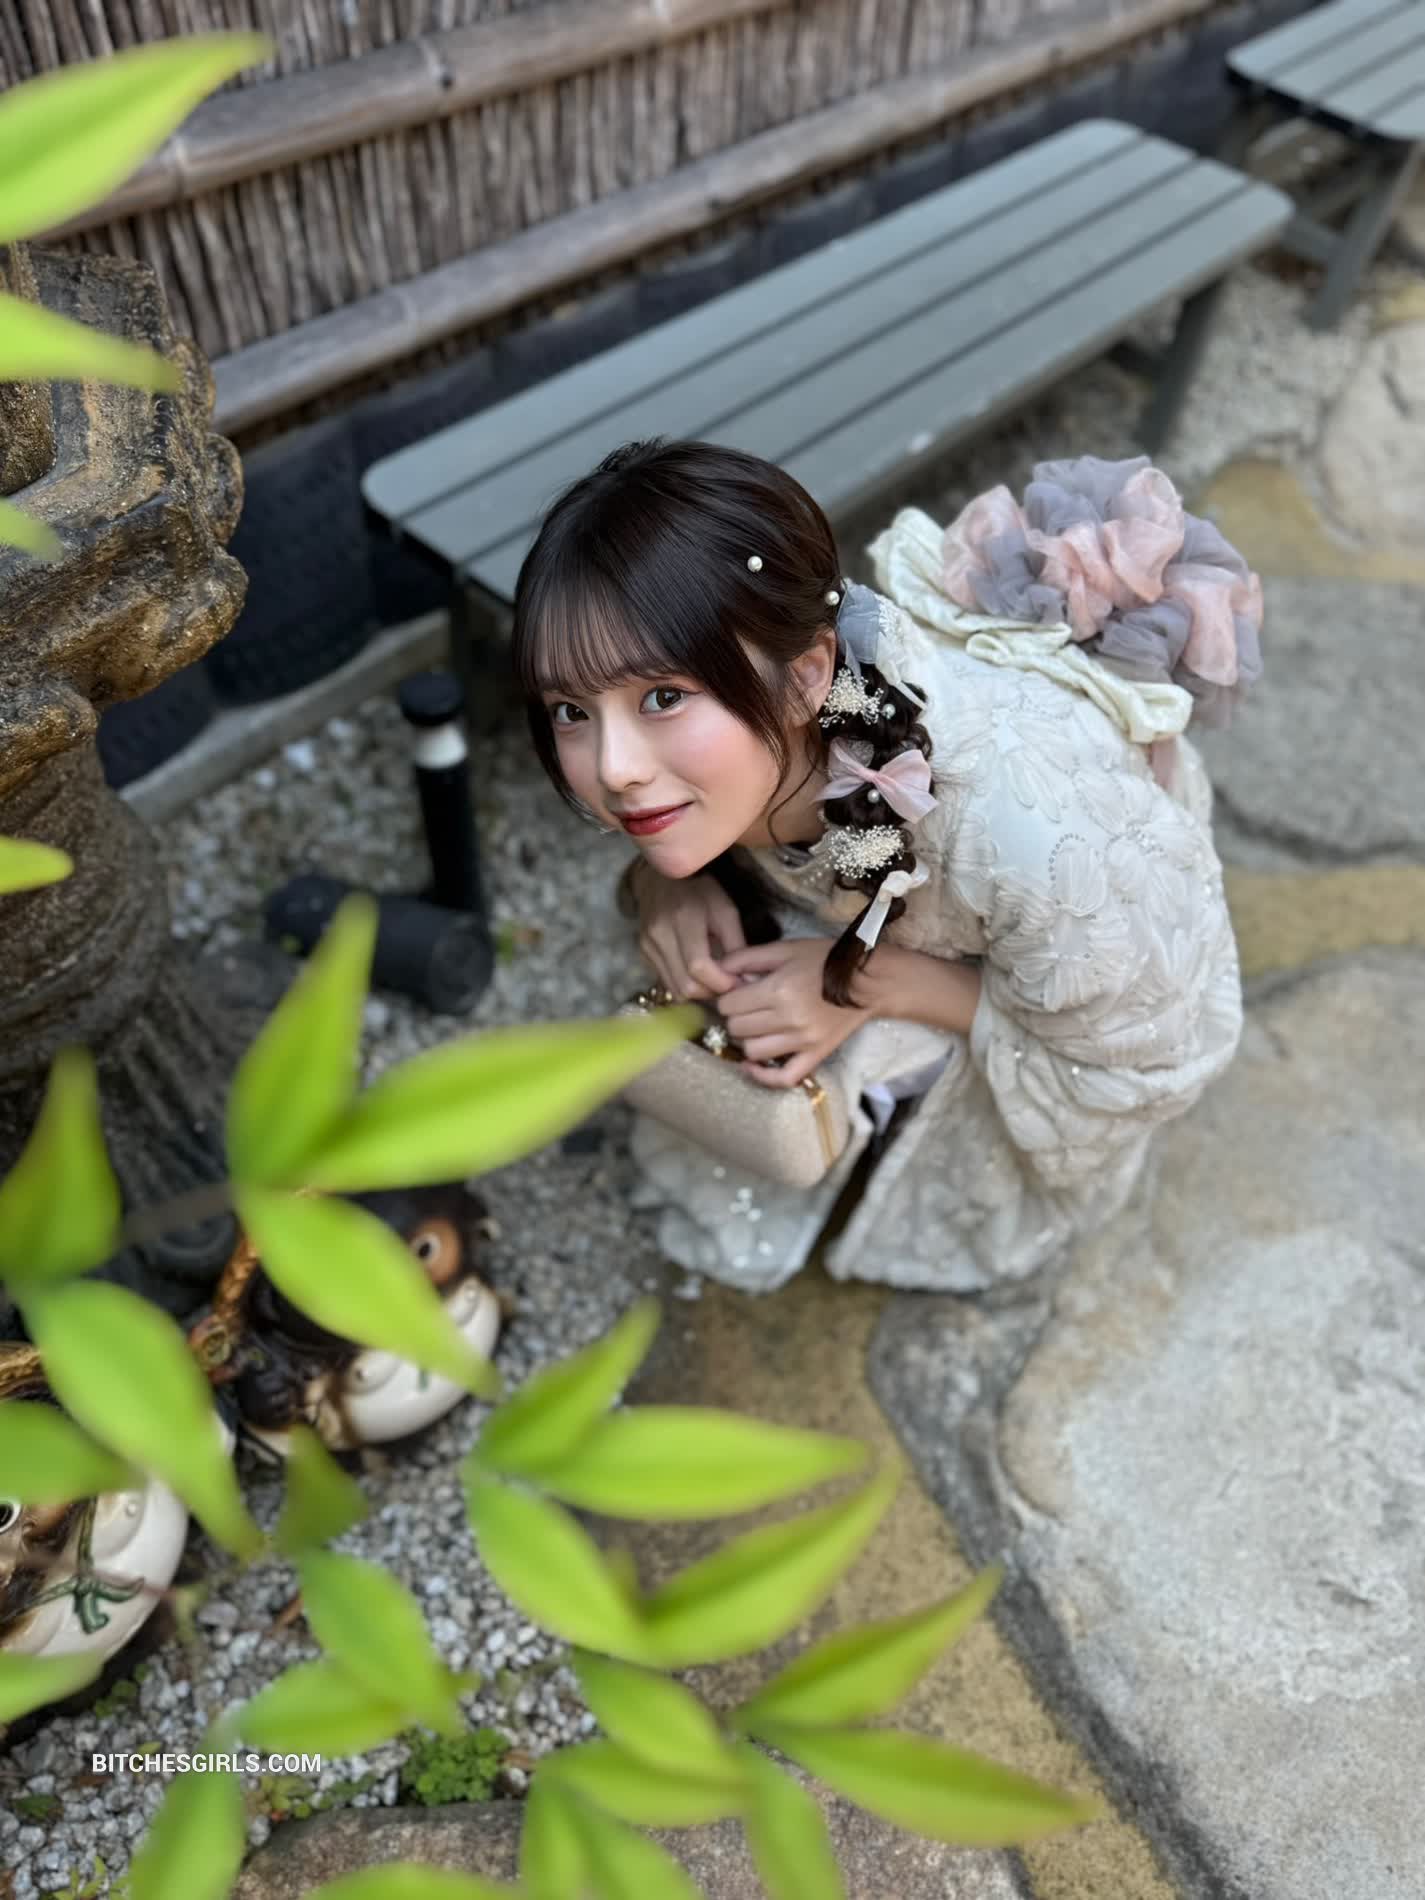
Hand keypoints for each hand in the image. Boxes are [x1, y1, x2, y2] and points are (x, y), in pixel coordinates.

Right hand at [630, 863, 745, 1000]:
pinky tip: (697, 974)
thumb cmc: (699, 891)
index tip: (738, 983)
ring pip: (675, 990)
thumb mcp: (725, 909)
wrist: (658, 879)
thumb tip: (748, 978)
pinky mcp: (643, 954)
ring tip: (714, 981)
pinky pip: (666, 983)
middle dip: (711, 992)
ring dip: (699, 993)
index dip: (721, 983)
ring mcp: (647, 946)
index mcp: (684, 918)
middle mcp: (660, 934)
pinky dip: (685, 986)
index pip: (699, 966)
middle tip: (728, 985)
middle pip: (686, 985)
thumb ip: (736, 944)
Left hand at [715, 939, 867, 1087]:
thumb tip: (718, 970)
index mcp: (779, 990)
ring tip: (756, 1027)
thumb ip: (747, 957)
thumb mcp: (785, 948)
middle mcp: (788, 1019)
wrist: (869, 980)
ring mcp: (803, 1041)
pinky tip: (752, 1066)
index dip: (727, 998)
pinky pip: (783, 1077)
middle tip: (746, 1008)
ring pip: (752, 1051)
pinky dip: (763, 1076)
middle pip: (737, 1028)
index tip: (737, 992)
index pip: (729, 1005)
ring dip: (747, 1039)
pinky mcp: (815, 1055)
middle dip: (735, 1016)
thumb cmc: (826, 959)